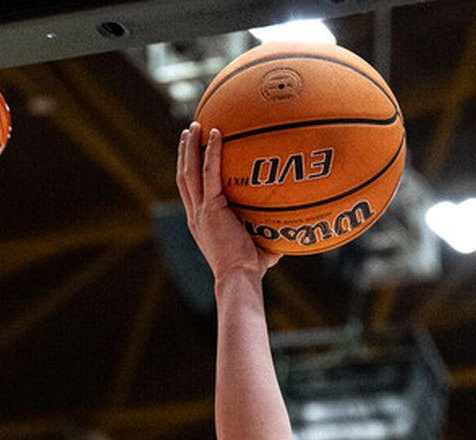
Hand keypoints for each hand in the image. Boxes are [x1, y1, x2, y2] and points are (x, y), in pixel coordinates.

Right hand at [176, 123, 278, 279]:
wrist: (239, 277)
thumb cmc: (249, 270)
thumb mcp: (258, 248)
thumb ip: (269, 236)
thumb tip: (291, 231)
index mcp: (201, 223)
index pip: (190, 192)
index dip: (189, 171)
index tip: (192, 154)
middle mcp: (196, 215)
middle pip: (184, 177)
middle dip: (184, 153)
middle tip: (190, 132)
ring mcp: (200, 212)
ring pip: (188, 172)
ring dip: (190, 147)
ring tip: (195, 126)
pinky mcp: (209, 209)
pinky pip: (209, 173)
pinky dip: (211, 152)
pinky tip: (216, 133)